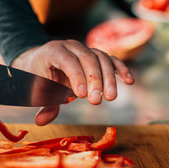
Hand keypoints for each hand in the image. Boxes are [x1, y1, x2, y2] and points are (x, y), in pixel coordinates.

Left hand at [11, 40, 134, 125]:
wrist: (42, 61)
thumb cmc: (40, 77)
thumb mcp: (38, 90)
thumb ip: (44, 105)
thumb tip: (41, 121)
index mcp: (54, 51)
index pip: (68, 60)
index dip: (76, 76)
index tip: (81, 96)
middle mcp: (71, 46)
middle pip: (88, 58)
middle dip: (94, 80)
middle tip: (96, 101)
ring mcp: (86, 49)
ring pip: (102, 58)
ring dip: (109, 78)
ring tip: (110, 98)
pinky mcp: (97, 56)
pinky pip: (111, 60)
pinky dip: (121, 69)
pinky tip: (129, 81)